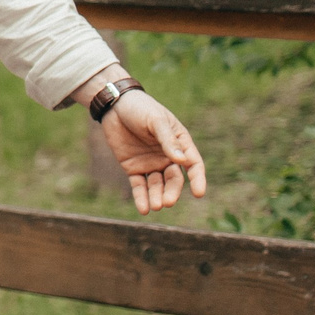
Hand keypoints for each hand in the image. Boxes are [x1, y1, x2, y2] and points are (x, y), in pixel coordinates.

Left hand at [100, 93, 208, 214]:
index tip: (199, 193)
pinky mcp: (133, 168)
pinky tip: (143, 209)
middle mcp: (168, 157)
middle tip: (168, 202)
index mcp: (180, 144)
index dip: (197, 179)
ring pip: (157, 185)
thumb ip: (168, 140)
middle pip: (174, 179)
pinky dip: (141, 197)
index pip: (193, 164)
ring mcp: (151, 164)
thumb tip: (182, 161)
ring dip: (157, 197)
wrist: (115, 106)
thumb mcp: (156, 121)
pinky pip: (139, 186)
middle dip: (172, 191)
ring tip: (155, 206)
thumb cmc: (141, 108)